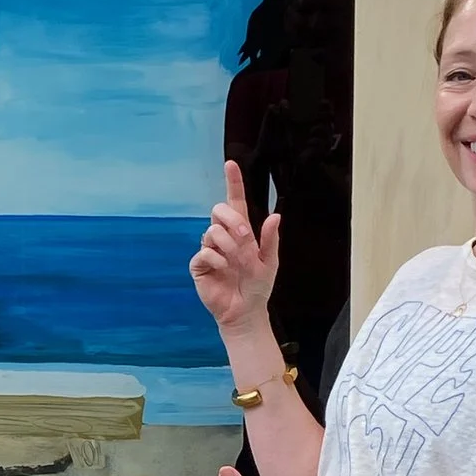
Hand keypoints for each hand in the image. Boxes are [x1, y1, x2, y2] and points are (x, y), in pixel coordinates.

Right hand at [190, 159, 281, 330]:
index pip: (235, 202)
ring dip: (228, 245)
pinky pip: (203, 253)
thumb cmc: (258, 287)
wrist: (245, 311)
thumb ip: (271, 239)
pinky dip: (216, 259)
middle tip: (245, 237)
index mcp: (241, 232)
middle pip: (218, 211)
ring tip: (236, 262)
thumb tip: (275, 215)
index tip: (231, 164)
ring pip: (211, 232)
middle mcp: (223, 237)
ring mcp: (210, 250)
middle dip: (232, 221)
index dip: (233, 183)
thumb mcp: (270, 262)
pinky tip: (223, 270)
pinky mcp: (199, 265)